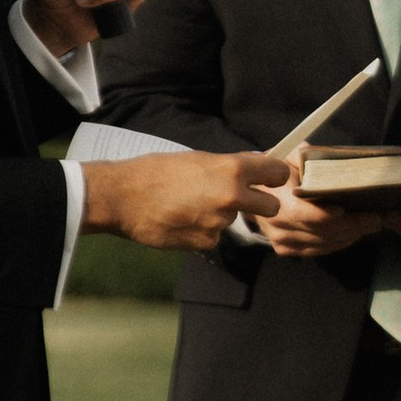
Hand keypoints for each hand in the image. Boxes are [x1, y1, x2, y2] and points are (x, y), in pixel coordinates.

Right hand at [81, 149, 284, 248]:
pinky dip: (202, 230)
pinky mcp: (207, 242)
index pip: (277, 173)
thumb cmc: (155, 172)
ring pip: (234, 220)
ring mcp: (220, 223)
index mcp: (231, 169)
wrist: (122, 198)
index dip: (278, 176)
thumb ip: (228, 167)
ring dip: (220, 215)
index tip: (275, 178)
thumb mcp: (197, 159)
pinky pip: (215, 236)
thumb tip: (252, 169)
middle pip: (272, 206)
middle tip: (245, 199)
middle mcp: (232, 196)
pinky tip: (181, 220)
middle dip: (262, 204)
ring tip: (189, 204)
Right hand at [248, 167, 383, 255]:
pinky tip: (352, 233)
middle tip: (377, 217)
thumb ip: (305, 155)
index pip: (313, 216)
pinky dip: (338, 243)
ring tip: (370, 224)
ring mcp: (283, 241)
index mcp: (280, 202)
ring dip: (350, 236)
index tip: (364, 210)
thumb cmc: (272, 170)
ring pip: (324, 245)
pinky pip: (318, 251)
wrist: (246, 193)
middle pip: (325, 233)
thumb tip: (327, 158)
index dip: (340, 217)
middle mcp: (280, 226)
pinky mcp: (286, 250)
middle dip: (356, 226)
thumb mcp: (285, 155)